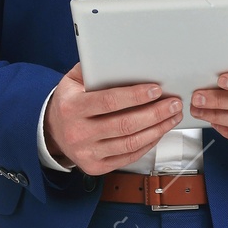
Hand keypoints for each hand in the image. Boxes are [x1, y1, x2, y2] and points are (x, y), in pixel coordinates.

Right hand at [44, 64, 182, 173]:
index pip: (109, 101)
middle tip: (173, 104)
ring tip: (172, 117)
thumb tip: (123, 60)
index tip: (156, 90)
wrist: (53, 131)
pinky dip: (149, 143)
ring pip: (131, 143)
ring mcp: (87, 153)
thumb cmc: (69, 102)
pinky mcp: (96, 167)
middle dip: (155, 113)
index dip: (135, 96)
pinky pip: (129, 156)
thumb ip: (94, 69)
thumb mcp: (72, 81)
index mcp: (72, 107)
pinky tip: (159, 131)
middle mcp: (78, 133)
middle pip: (125, 124)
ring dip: (157, 129)